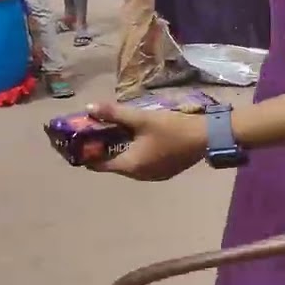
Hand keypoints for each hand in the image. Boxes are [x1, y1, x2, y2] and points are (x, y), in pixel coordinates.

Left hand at [85, 103, 207, 180]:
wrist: (207, 137)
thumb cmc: (172, 128)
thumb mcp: (141, 118)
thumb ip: (114, 113)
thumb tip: (89, 108)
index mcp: (131, 166)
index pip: (100, 165)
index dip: (86, 154)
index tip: (77, 142)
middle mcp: (140, 176)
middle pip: (114, 165)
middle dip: (102, 150)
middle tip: (94, 132)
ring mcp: (154, 176)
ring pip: (128, 165)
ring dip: (118, 151)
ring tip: (111, 133)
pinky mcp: (164, 171)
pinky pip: (141, 164)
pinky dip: (132, 154)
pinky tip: (133, 139)